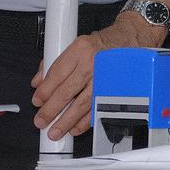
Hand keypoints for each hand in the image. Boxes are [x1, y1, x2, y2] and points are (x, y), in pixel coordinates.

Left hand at [31, 14, 165, 139]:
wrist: (132, 39)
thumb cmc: (104, 43)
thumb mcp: (77, 44)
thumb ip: (55, 62)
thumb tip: (39, 81)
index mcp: (80, 49)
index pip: (56, 74)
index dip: (44, 91)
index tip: (37, 101)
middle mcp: (93, 63)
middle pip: (67, 92)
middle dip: (51, 110)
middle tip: (41, 120)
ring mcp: (105, 78)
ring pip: (81, 104)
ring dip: (66, 120)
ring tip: (56, 130)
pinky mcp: (115, 89)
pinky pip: (98, 108)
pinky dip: (85, 121)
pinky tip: (76, 128)